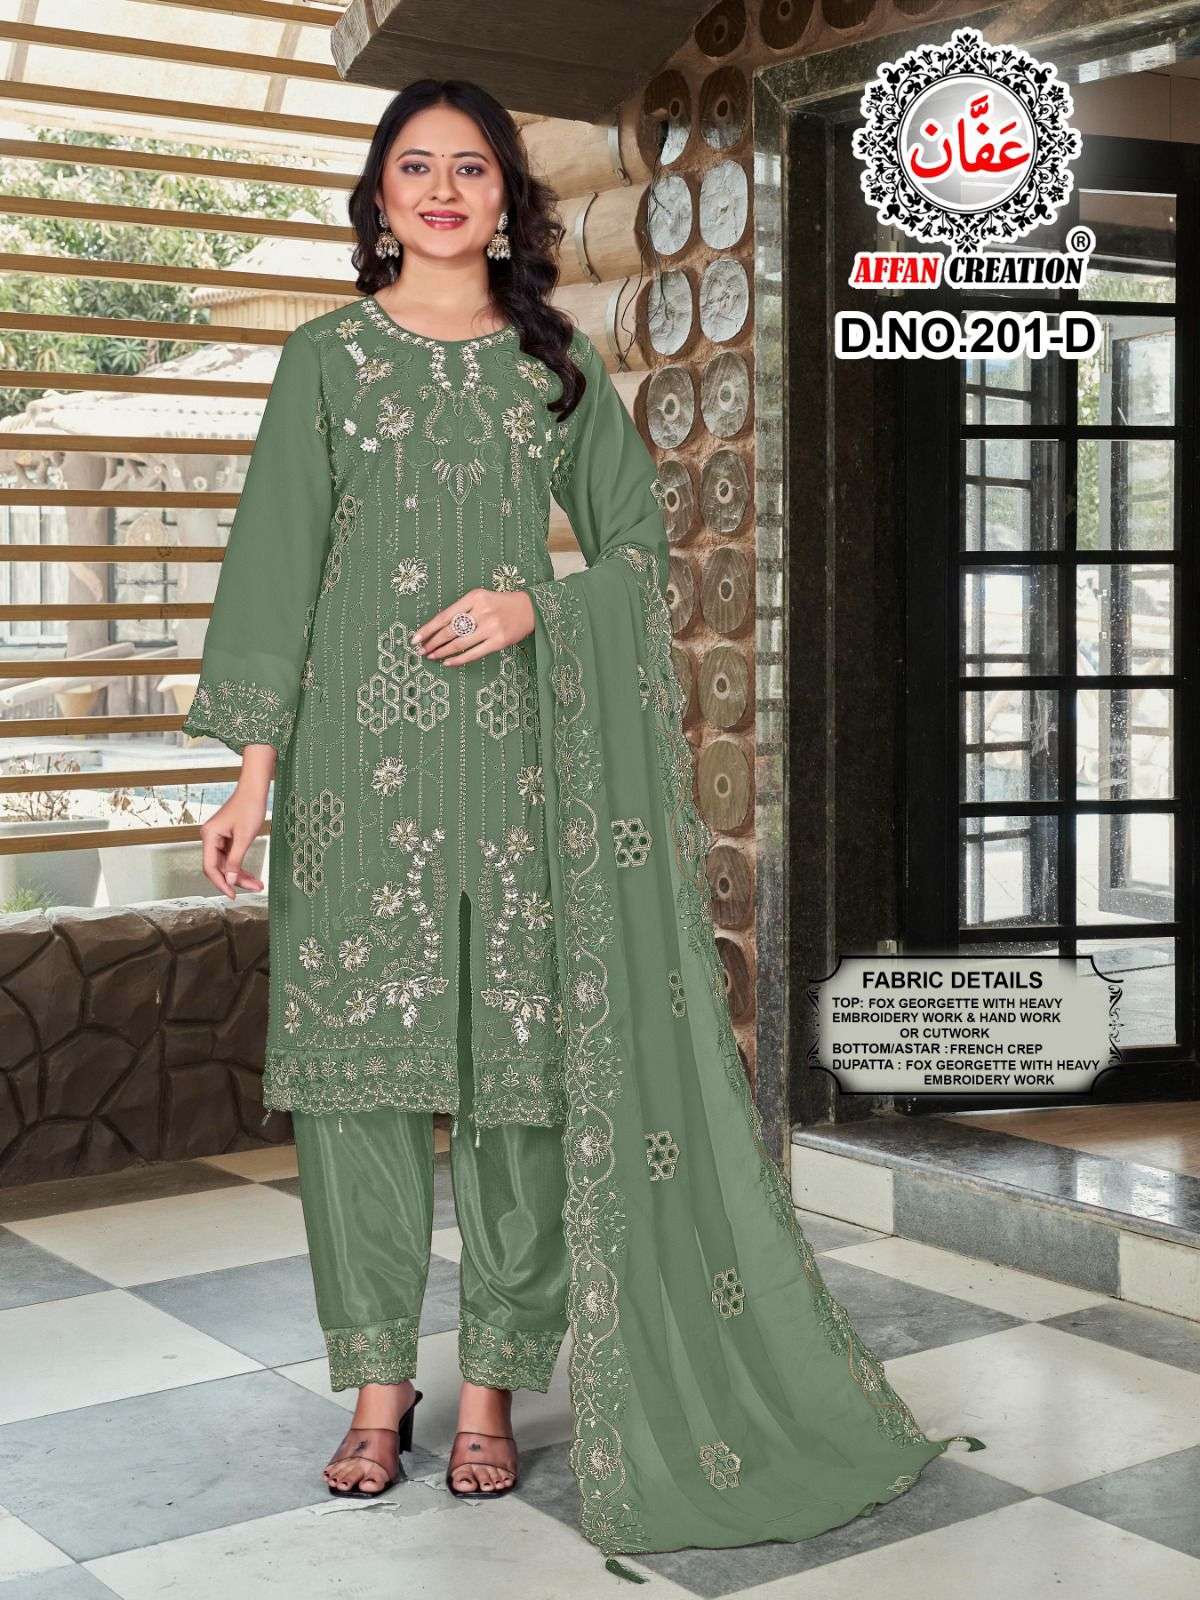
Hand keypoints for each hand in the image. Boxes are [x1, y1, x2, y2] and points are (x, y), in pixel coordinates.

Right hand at [199, 782, 267, 899]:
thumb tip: (229, 880)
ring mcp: (217, 838)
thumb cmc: (249, 807)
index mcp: (209, 836)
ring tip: (258, 885)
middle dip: (235, 880)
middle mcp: (210, 838)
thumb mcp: (245, 837)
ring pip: (226, 864)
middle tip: (254, 889)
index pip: (210, 867)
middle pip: (218, 867)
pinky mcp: (226, 838)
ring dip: (241, 875)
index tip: (233, 895)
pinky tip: (252, 876)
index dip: (220, 883)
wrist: (254, 790)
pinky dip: (241, 866)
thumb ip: (235, 860)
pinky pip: (231, 857)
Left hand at [413, 587, 534, 664]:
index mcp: (474, 597)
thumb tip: (438, 629)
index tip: (415, 638)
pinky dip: (458, 659)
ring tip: (431, 656)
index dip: (428, 629)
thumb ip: (462, 610)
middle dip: (432, 642)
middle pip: (449, 631)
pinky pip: (473, 653)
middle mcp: (481, 611)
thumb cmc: (500, 604)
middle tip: (421, 650)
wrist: (529, 609)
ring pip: (459, 643)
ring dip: (442, 652)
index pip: (445, 616)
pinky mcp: (498, 642)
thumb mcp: (480, 599)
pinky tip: (448, 662)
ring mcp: (490, 627)